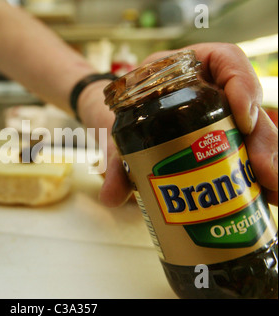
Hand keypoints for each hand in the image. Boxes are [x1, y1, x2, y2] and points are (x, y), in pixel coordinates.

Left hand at [83, 43, 277, 206]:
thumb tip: (111, 197)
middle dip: (263, 140)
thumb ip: (115, 160)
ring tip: (273, 193)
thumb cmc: (123, 113)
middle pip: (248, 105)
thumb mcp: (116, 130)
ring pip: (254, 130)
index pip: (224, 60)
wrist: (120, 120)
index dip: (242, 84)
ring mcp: (219, 114)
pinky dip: (257, 172)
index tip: (243, 118)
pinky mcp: (222, 137)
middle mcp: (209, 88)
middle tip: (267, 174)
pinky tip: (266, 196)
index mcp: (185, 68)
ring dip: (267, 161)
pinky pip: (247, 150)